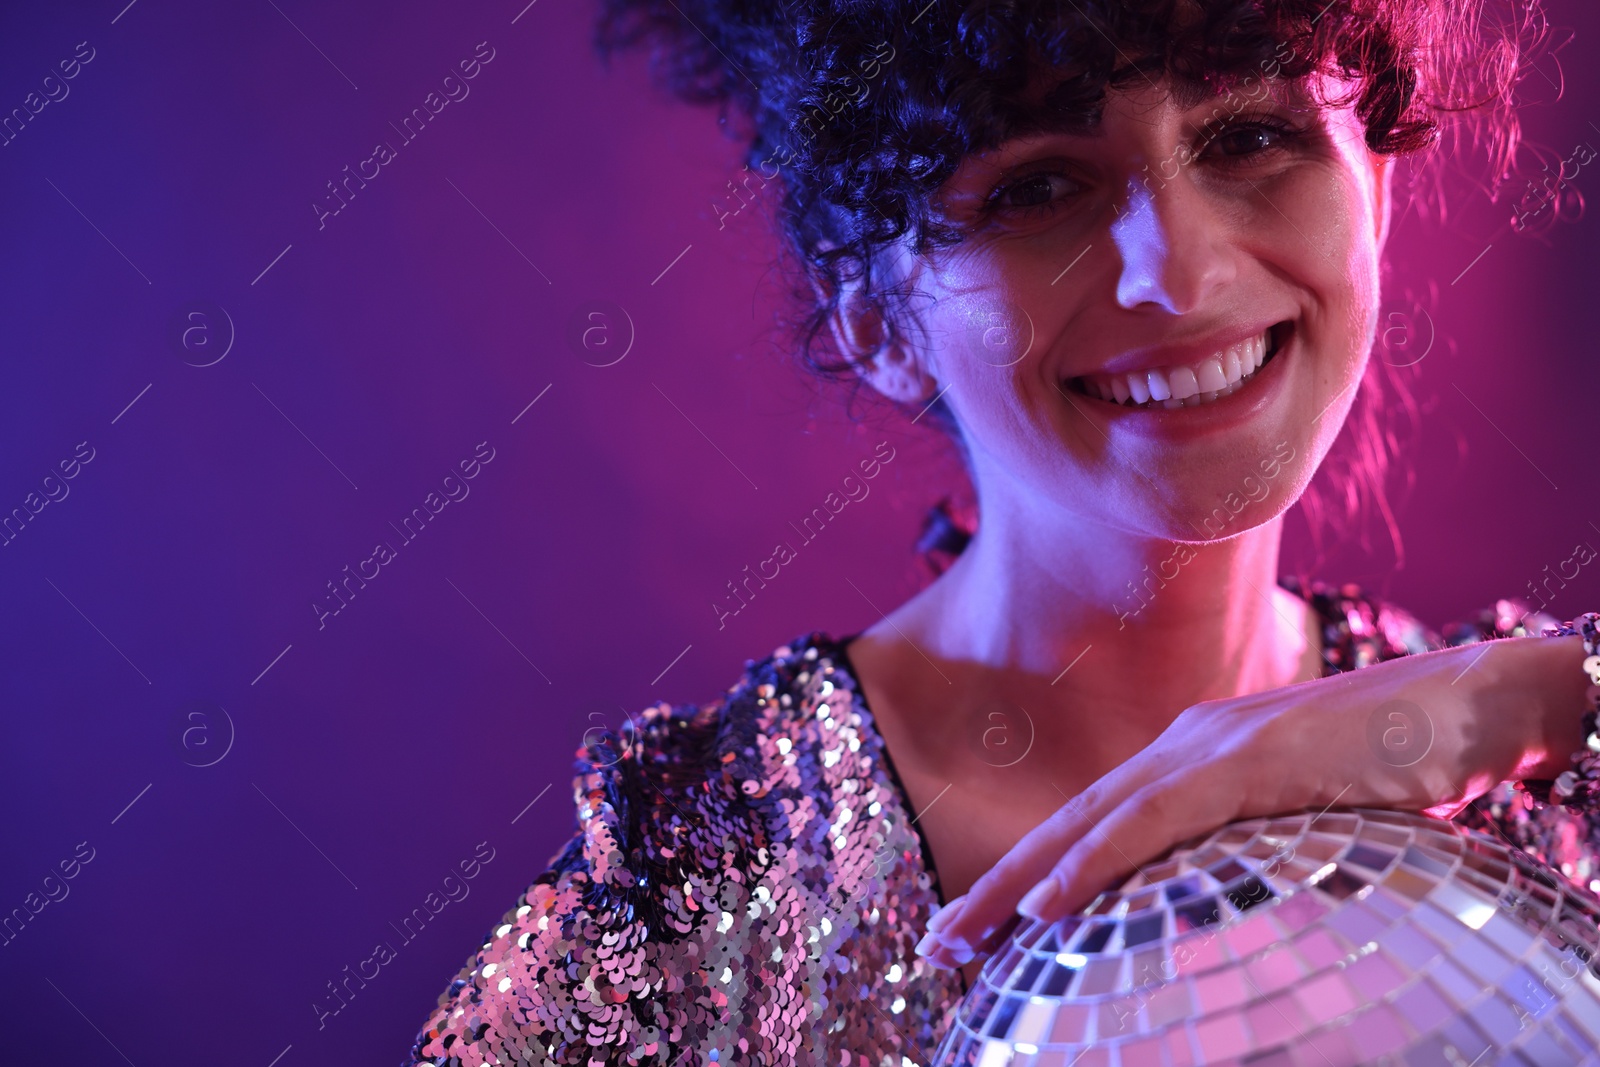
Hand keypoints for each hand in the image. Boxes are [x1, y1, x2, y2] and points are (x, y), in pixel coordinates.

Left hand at [913, 634, 1587, 969]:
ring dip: (1020, 882)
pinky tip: (1046, 903)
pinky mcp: (1244, 759)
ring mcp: (1210, 746)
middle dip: (998, 884)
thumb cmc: (1400, 766)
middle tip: (939, 942)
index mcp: (1193, 758)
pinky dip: (1091, 861)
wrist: (1471, 706)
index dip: (1034, 873)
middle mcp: (1184, 744)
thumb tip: (1219, 898)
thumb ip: (1251, 844)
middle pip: (1069, 821)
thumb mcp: (1306, 814)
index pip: (1094, 824)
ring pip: (1090, 821)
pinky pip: (1150, 821)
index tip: (987, 927)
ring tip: (963, 935)